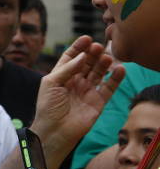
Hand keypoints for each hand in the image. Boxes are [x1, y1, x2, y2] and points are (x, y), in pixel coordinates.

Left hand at [31, 36, 124, 166]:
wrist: (55, 130)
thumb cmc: (48, 106)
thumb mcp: (51, 83)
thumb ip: (67, 69)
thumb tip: (82, 56)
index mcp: (61, 75)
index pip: (71, 57)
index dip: (78, 47)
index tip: (86, 38)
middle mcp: (75, 81)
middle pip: (87, 63)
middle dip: (92, 53)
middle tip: (98, 46)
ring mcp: (87, 91)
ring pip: (99, 73)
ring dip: (103, 64)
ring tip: (107, 57)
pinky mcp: (98, 102)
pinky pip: (109, 87)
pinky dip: (115, 78)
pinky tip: (120, 69)